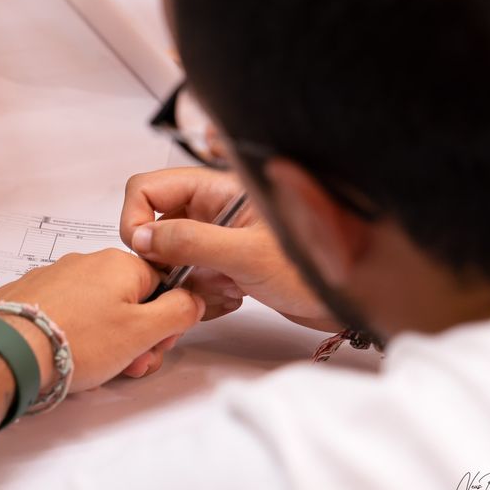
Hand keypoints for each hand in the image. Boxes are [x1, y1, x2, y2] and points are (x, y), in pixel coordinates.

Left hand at [0, 249, 205, 392]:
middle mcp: (87, 262)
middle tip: (128, 363)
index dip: (166, 322)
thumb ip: (178, 312)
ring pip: (99, 309)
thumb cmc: (76, 340)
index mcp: (119, 264)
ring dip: (108, 339)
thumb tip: (192, 300)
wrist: (13, 350)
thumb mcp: (143, 331)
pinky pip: (68, 312)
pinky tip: (69, 353)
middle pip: (130, 299)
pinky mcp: (33, 294)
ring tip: (97, 366)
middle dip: (137, 336)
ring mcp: (56, 277)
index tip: (157, 346)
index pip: (163, 285)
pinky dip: (76, 332)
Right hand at [120, 167, 338, 328]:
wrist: (352, 301)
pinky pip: (189, 278)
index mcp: (217, 189)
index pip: (150, 187)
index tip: (144, 250)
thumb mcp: (246, 254)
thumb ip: (189, 241)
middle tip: (179, 280)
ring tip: (218, 293)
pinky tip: (229, 301)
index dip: (136, 216)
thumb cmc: (314, 268)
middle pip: (156, 223)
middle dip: (160, 257)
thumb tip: (142, 237)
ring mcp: (217, 238)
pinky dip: (198, 295)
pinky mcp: (224, 265)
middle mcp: (213, 209)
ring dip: (182, 281)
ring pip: (170, 256)